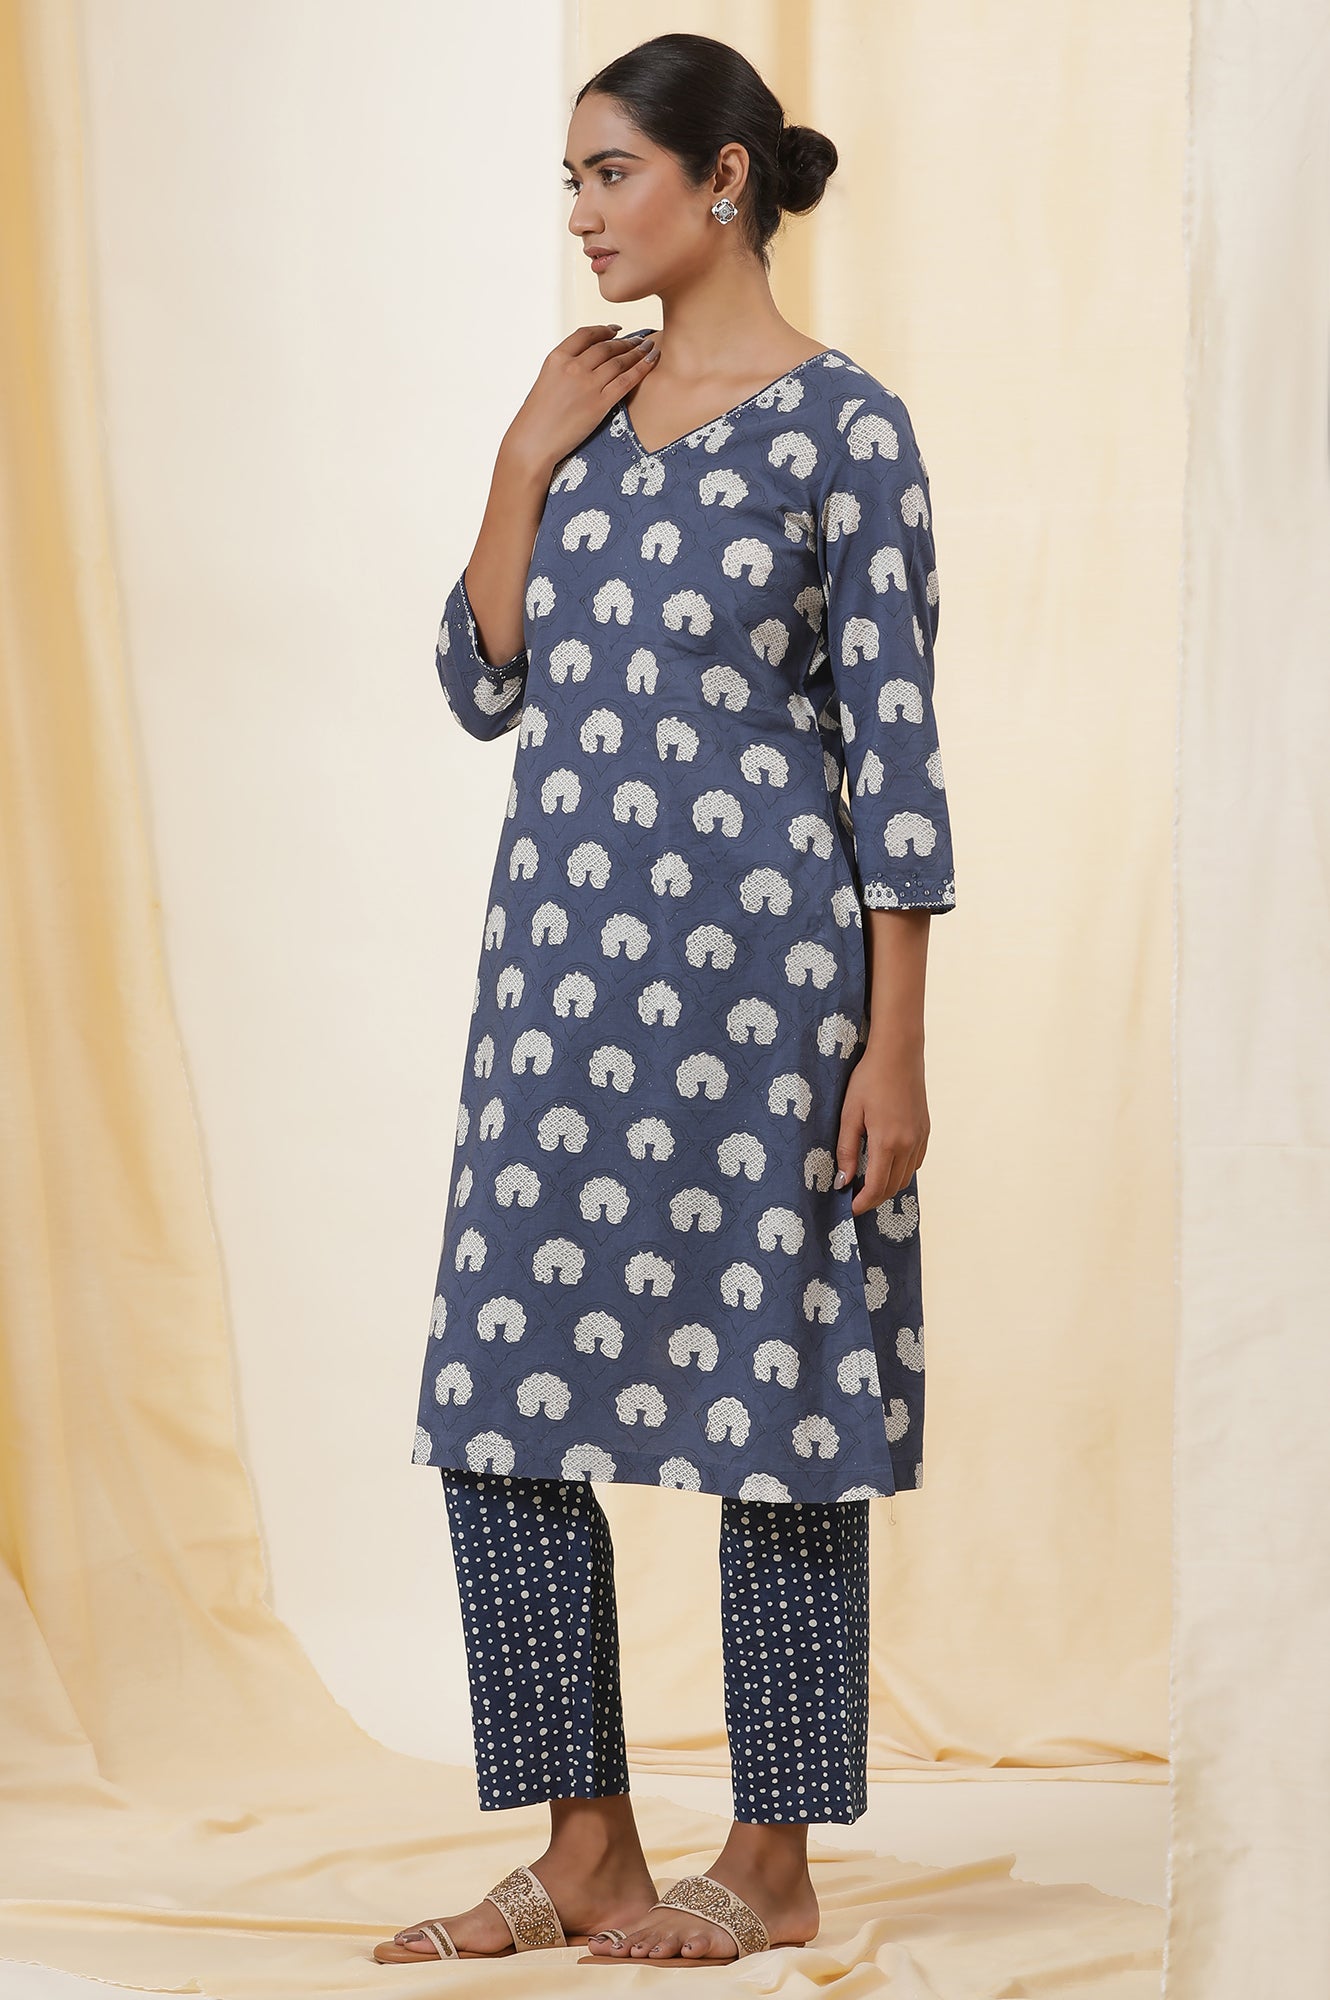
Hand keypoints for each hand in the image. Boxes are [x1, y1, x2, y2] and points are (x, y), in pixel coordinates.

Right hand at [503, 324, 659, 469]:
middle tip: (638, 340)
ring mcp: (587, 385)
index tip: (615, 329)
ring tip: (648, 347)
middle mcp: (573, 367)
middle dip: (625, 341)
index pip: (585, 334)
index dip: (604, 329)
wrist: (533, 442)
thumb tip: (585, 361)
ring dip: (637, 351)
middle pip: (606, 346)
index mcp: (557, 358)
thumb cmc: (537, 418)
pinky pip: (626, 380)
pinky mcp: (599, 404)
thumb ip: (565, 368)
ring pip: (619, 360)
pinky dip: (642, 368)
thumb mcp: (546, 381)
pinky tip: (652, 360)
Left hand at [833, 1038, 929, 1215]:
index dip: (862, 1203)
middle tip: (854, 1199)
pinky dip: (901, 1171)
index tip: (849, 1209)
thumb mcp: (849, 1113)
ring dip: (888, 1186)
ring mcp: (920, 1138)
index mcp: (887, 1142)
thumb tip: (842, 1181)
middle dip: (874, 1198)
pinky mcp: (926, 1130)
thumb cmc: (869, 1079)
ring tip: (868, 1184)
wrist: (899, 1053)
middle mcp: (908, 1144)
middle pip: (892, 1187)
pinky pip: (915, 1162)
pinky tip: (886, 1165)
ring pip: (906, 1177)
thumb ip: (846, 1149)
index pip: (876, 1187)